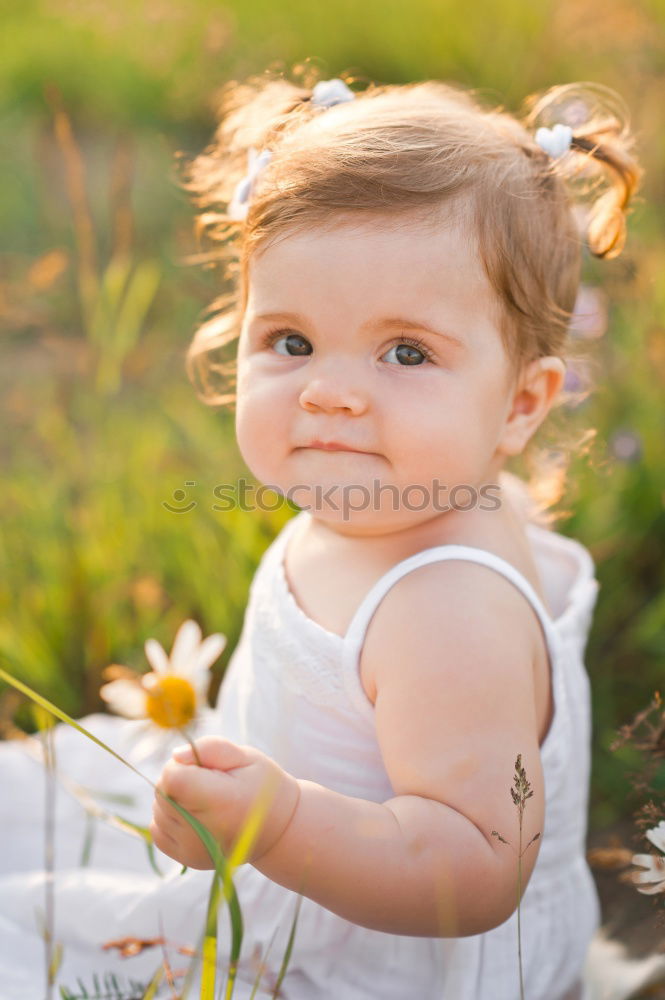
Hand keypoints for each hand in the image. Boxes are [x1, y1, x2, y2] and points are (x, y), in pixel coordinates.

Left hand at [150, 736, 300, 869]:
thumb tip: (175, 757)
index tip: (203, 766)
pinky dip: (169, 818)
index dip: (182, 765)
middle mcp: (203, 831)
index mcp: (220, 801)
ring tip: (203, 798)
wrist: (278, 829)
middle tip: (207, 780)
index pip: (172, 778)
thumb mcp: (245, 757)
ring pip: (158, 810)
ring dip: (173, 798)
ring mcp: (193, 849)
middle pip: (162, 792)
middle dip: (177, 779)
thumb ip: (211, 748)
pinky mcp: (187, 859)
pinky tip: (193, 813)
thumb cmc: (262, 786)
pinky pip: (158, 830)